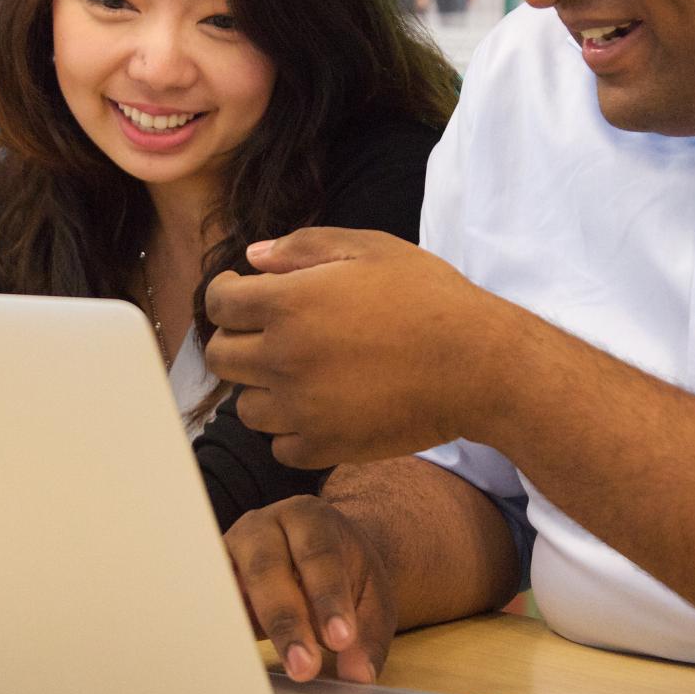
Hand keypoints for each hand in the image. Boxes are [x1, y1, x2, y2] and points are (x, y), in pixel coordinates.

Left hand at [205, 228, 520, 467]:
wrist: (476, 364)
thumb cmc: (428, 297)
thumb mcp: (369, 249)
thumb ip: (303, 247)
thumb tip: (253, 259)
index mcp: (286, 303)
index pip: (217, 304)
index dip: (227, 294)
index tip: (244, 294)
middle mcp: (282, 358)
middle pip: (220, 358)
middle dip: (237, 340)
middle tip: (269, 333)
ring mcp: (301, 408)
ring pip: (245, 407)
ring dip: (262, 389)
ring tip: (298, 373)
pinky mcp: (325, 446)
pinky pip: (280, 446)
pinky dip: (291, 430)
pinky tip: (318, 408)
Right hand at [225, 496, 395, 683]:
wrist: (314, 551)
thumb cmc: (342, 571)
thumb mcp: (369, 594)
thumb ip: (368, 634)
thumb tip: (358, 674)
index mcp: (309, 518)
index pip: (318, 554)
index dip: (328, 597)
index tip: (340, 639)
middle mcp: (263, 526)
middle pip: (268, 568)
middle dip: (287, 622)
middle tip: (304, 667)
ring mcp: (229, 549)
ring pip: (232, 586)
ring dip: (248, 632)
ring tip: (268, 671)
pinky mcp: (212, 577)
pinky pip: (213, 603)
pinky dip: (222, 632)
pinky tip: (236, 662)